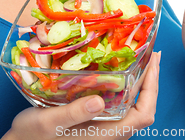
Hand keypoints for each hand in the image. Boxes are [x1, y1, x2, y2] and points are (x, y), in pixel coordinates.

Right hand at [2, 52, 160, 139]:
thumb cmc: (32, 136)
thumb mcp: (50, 123)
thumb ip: (75, 113)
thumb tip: (99, 99)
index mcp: (105, 134)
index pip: (142, 114)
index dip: (152, 89)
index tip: (152, 63)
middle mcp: (109, 131)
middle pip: (142, 107)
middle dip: (150, 80)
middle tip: (151, 53)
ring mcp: (103, 127)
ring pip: (132, 105)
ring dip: (140, 82)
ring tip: (141, 58)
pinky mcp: (95, 121)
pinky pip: (119, 102)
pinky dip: (125, 84)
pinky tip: (118, 70)